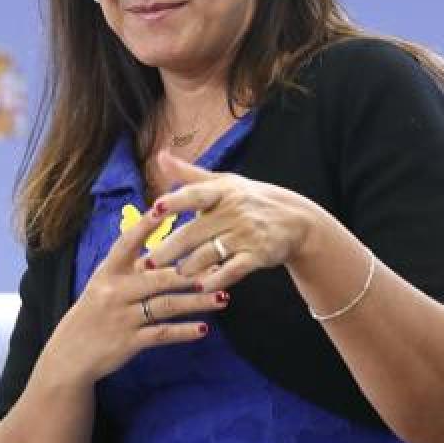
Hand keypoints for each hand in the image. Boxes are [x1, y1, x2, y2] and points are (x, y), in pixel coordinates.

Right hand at [42, 203, 229, 384]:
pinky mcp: (129, 342)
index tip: (165, 207)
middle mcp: (115, 292)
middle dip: (190, 272)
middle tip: (218, 266)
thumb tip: (158, 237)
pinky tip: (204, 329)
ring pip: (167, 305)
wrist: (70, 355)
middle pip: (158, 277)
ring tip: (223, 298)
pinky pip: (162, 334)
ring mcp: (122, 318)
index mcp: (108, 272)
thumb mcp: (104, 283)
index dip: (145, 225)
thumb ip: (130, 264)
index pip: (127, 243)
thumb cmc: (94, 312)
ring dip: (197, 302)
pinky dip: (183, 332)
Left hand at [144, 150, 316, 291]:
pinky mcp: (258, 254)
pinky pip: (233, 270)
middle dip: (169, 249)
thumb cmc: (251, 199)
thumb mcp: (224, 182)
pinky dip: (216, 279)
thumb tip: (160, 156)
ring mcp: (246, 234)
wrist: (296, 220)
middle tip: (147, 263)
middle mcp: (234, 211)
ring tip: (176, 274)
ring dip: (189, 267)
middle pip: (195, 232)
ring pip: (210, 253)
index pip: (195, 195)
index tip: (154, 210)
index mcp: (223, 191)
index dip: (175, 202)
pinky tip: (201, 286)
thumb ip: (189, 174)